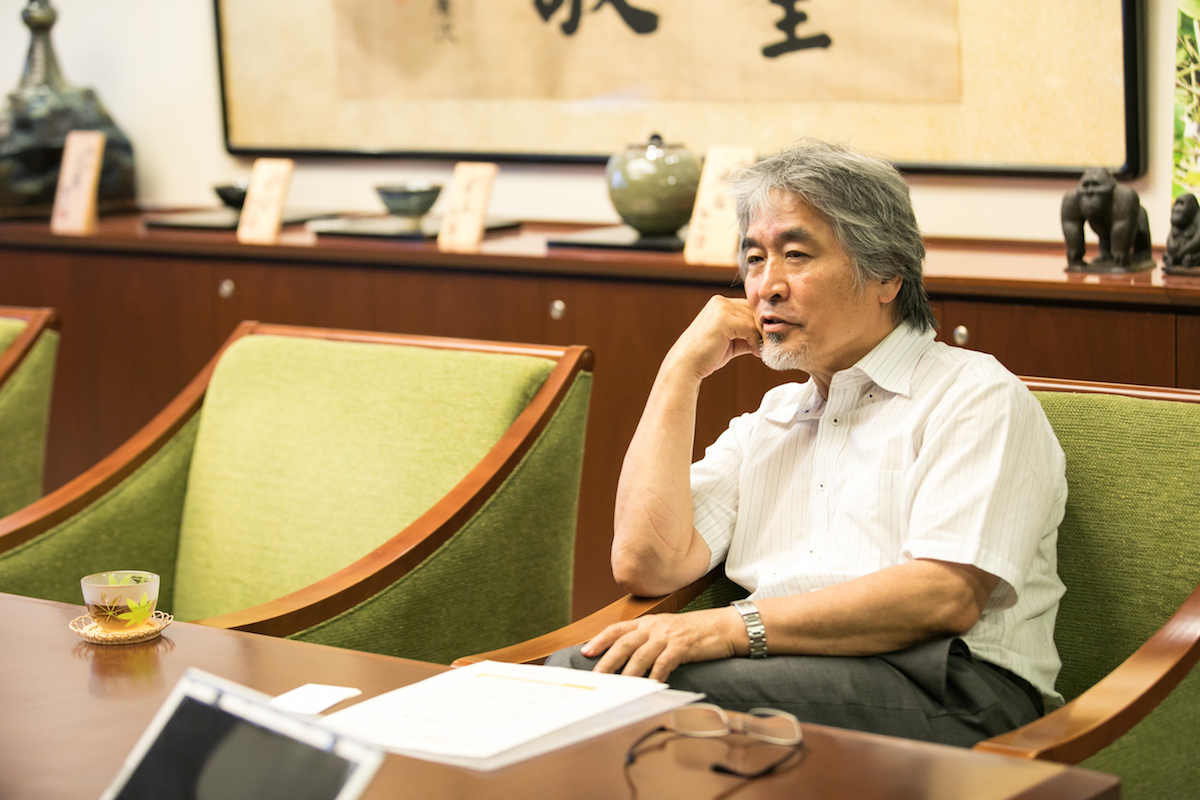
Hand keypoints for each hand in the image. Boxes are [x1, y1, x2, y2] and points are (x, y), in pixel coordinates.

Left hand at [581, 608, 742, 682]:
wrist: (723, 626)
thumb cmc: (694, 631)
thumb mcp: (666, 629)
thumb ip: (647, 639)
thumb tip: (626, 658)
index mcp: (647, 622)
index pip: (617, 629)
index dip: (600, 640)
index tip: (586, 652)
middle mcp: (654, 626)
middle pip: (624, 642)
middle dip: (608, 660)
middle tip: (597, 676)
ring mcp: (668, 635)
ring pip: (641, 655)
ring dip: (628, 673)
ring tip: (618, 687)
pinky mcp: (682, 646)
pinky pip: (663, 663)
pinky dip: (654, 677)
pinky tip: (649, 687)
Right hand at [664, 296, 761, 381]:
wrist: (686, 365)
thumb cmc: (705, 356)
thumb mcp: (729, 340)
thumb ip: (746, 334)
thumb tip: (767, 335)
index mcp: (719, 303)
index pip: (749, 308)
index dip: (759, 324)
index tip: (764, 341)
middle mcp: (720, 302)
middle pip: (754, 312)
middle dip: (763, 331)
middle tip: (767, 347)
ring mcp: (721, 309)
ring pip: (755, 321)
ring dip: (761, 338)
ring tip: (760, 352)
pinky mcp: (724, 320)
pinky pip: (751, 329)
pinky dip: (756, 342)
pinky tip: (755, 352)